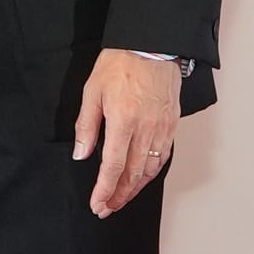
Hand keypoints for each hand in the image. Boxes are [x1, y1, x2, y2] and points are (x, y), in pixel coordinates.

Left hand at [72, 48, 184, 218]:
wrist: (151, 44)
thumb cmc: (120, 63)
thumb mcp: (92, 91)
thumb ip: (86, 125)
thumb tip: (81, 154)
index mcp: (123, 120)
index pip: (113, 166)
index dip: (104, 189)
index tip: (97, 204)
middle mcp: (146, 128)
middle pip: (133, 174)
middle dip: (119, 195)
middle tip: (106, 208)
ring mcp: (162, 127)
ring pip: (150, 169)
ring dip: (136, 188)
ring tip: (121, 198)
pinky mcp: (171, 123)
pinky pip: (164, 156)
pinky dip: (152, 172)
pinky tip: (143, 178)